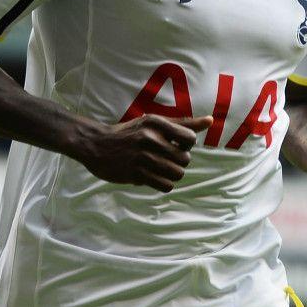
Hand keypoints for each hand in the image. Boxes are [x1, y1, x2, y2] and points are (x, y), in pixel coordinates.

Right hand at [79, 114, 212, 192]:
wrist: (96, 144)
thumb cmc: (130, 133)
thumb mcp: (153, 122)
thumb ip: (182, 123)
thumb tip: (210, 120)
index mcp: (156, 123)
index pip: (190, 139)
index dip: (186, 146)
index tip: (174, 146)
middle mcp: (150, 138)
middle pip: (185, 159)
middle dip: (179, 162)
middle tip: (166, 160)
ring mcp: (142, 157)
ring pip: (177, 174)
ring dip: (172, 175)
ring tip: (160, 170)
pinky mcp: (135, 174)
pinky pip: (165, 185)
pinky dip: (164, 184)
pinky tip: (154, 177)